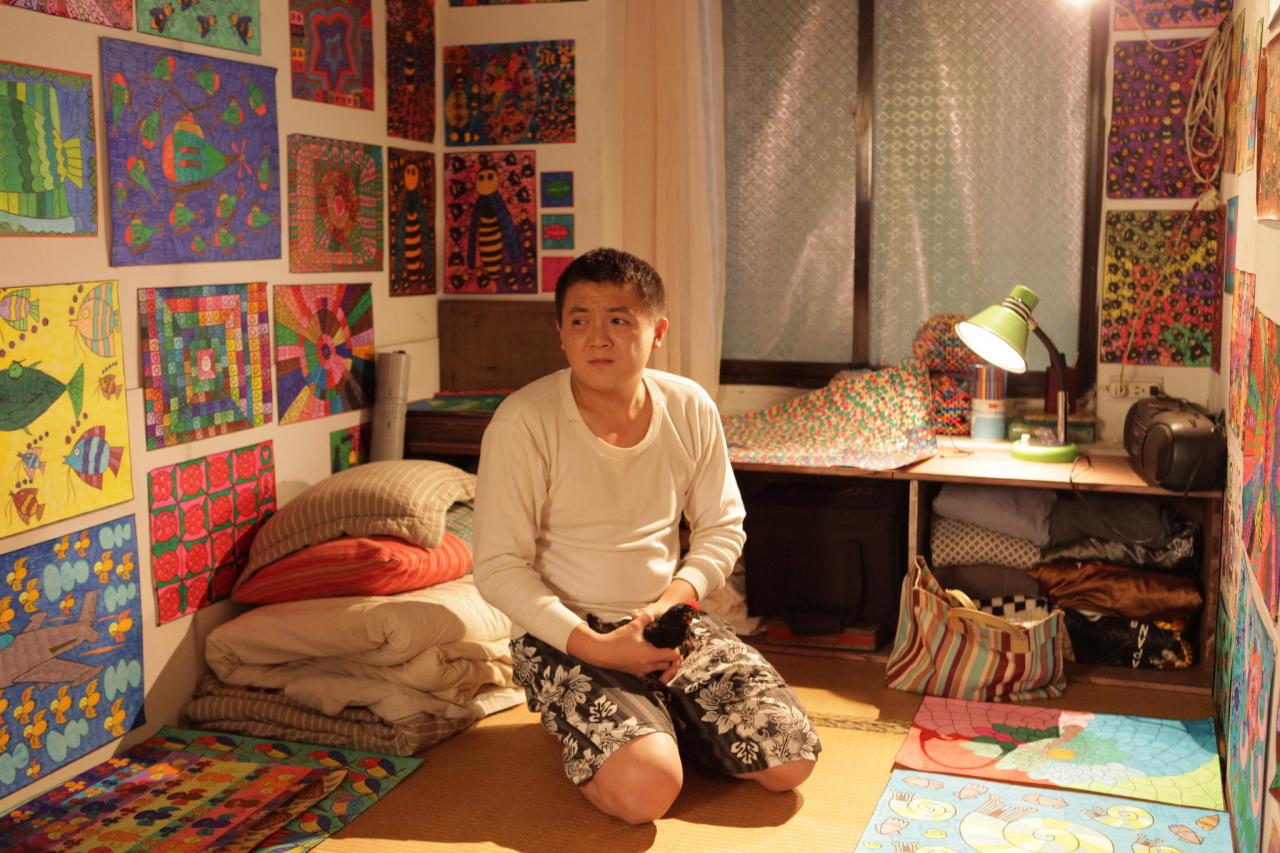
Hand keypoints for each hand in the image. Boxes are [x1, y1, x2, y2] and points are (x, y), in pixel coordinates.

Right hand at [567, 614, 681, 681]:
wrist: (601, 652)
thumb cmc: (618, 640)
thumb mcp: (634, 626)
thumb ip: (646, 618)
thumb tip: (652, 615)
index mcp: (651, 655)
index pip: (673, 657)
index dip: (676, 650)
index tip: (673, 643)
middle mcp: (648, 666)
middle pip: (667, 665)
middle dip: (669, 657)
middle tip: (666, 646)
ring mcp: (641, 671)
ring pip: (657, 669)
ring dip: (660, 661)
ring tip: (656, 649)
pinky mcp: (634, 673)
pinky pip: (648, 671)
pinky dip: (650, 664)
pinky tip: (645, 654)